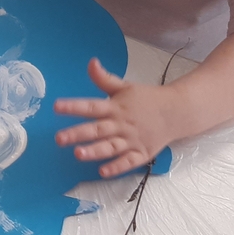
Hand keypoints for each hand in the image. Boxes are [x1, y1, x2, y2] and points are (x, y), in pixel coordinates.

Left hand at [55, 58, 172, 177]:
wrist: (177, 112)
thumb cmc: (146, 99)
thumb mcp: (125, 86)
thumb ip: (104, 78)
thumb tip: (91, 62)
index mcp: (116, 107)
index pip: (91, 106)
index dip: (74, 106)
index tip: (56, 107)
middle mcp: (121, 124)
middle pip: (97, 129)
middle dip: (78, 134)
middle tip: (59, 139)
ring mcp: (132, 140)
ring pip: (111, 147)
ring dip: (95, 151)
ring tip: (78, 154)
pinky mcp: (142, 153)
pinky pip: (128, 162)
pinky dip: (117, 167)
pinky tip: (102, 172)